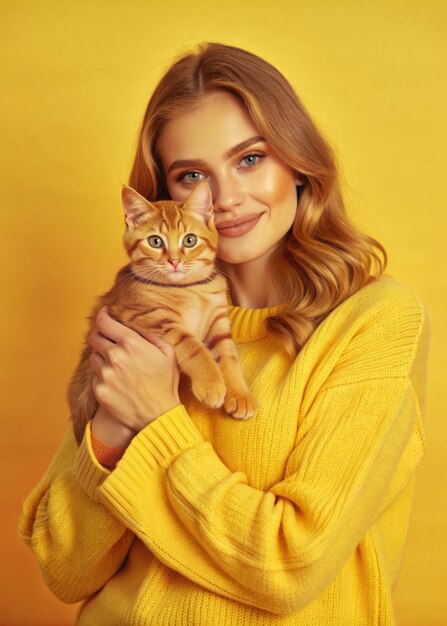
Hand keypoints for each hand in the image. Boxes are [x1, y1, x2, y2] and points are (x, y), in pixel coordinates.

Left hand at [88, 306, 180, 432]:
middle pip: (95, 338)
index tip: (104, 314)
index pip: (105, 323)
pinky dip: (103, 376)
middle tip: (110, 342)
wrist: (158, 416)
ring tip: (118, 366)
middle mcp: (114, 356)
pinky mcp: (99, 390)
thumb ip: (151, 336)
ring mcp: (104, 374)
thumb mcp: (168, 354)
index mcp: (131, 344)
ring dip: (102, 357)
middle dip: (102, 337)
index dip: (102, 316)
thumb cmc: (166, 383)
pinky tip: (117, 382)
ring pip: (94, 357)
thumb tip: (137, 326)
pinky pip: (95, 376)